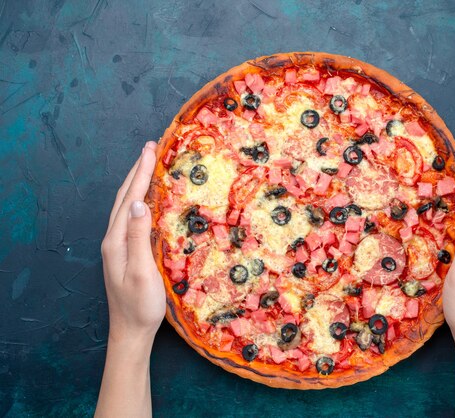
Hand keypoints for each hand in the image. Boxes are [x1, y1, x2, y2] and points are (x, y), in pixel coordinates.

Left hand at [100, 141, 164, 342]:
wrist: (131, 332)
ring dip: (137, 182)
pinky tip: (149, 198)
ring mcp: (119, 245)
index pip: (131, 199)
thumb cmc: (140, 306)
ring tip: (149, 164)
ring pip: (127, 206)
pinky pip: (132, 217)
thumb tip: (141, 203)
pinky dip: (140, 199)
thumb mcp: (142, 272)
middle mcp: (114, 239)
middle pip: (125, 197)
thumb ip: (140, 237)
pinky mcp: (127, 252)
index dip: (142, 173)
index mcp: (117, 241)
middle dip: (137, 170)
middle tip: (151, 147)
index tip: (151, 149)